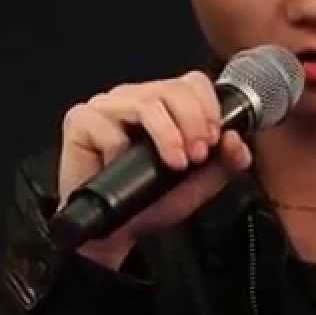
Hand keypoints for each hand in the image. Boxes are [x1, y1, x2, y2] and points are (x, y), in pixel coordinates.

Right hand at [57, 71, 252, 270]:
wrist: (114, 233)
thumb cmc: (151, 200)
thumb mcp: (199, 182)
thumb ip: (225, 161)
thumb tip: (236, 140)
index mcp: (165, 103)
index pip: (192, 82)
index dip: (208, 106)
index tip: (215, 139)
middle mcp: (136, 97)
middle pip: (171, 88)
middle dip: (193, 120)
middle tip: (198, 154)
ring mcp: (107, 106)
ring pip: (144, 102)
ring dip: (167, 134)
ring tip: (177, 162)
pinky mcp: (80, 120)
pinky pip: (107, 126)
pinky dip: (120, 149)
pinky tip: (122, 166)